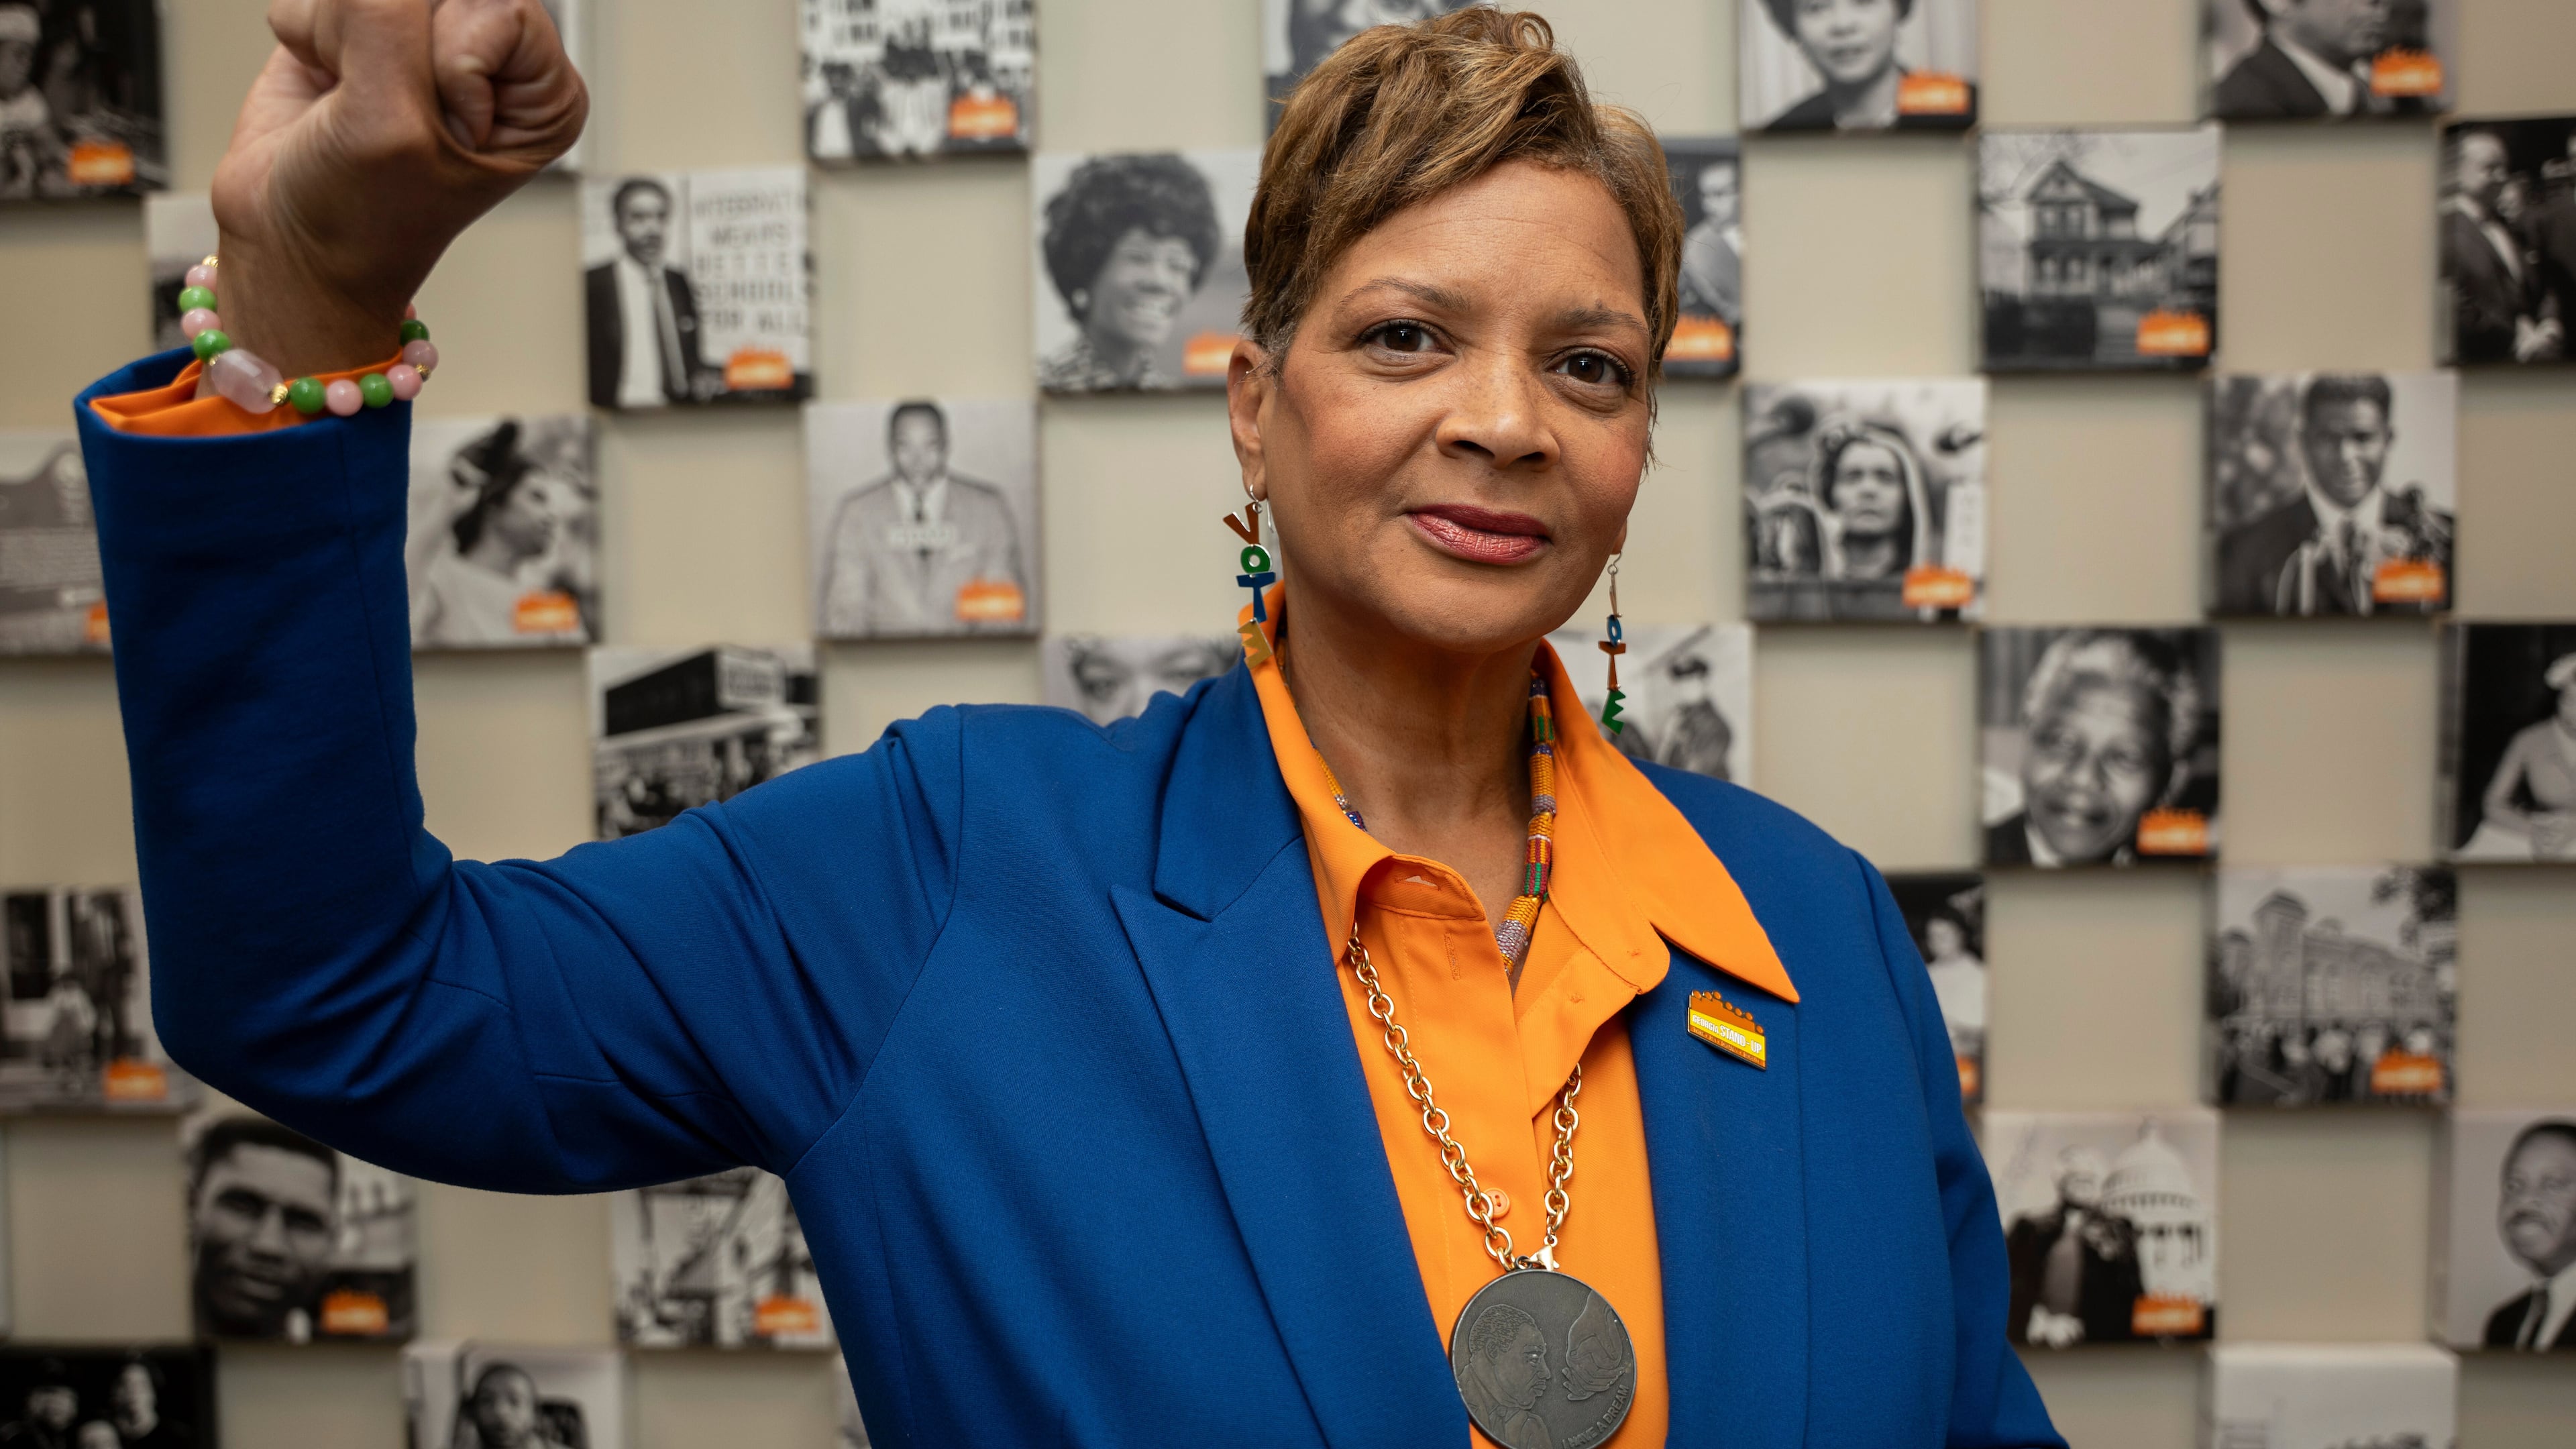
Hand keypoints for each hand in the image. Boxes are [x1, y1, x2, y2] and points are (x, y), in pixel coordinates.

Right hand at [208, 0, 586, 377]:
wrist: (290, 245)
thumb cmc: (366, 215)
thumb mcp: (392, 124)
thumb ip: (385, 20)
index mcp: (544, 96)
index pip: (503, 8)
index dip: (451, 61)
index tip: (440, 131)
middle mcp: (495, 62)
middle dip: (387, 42)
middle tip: (382, 111)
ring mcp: (423, 41)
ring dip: (337, 36)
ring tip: (348, 102)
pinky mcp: (359, 30)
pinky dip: (305, 32)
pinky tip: (322, 86)